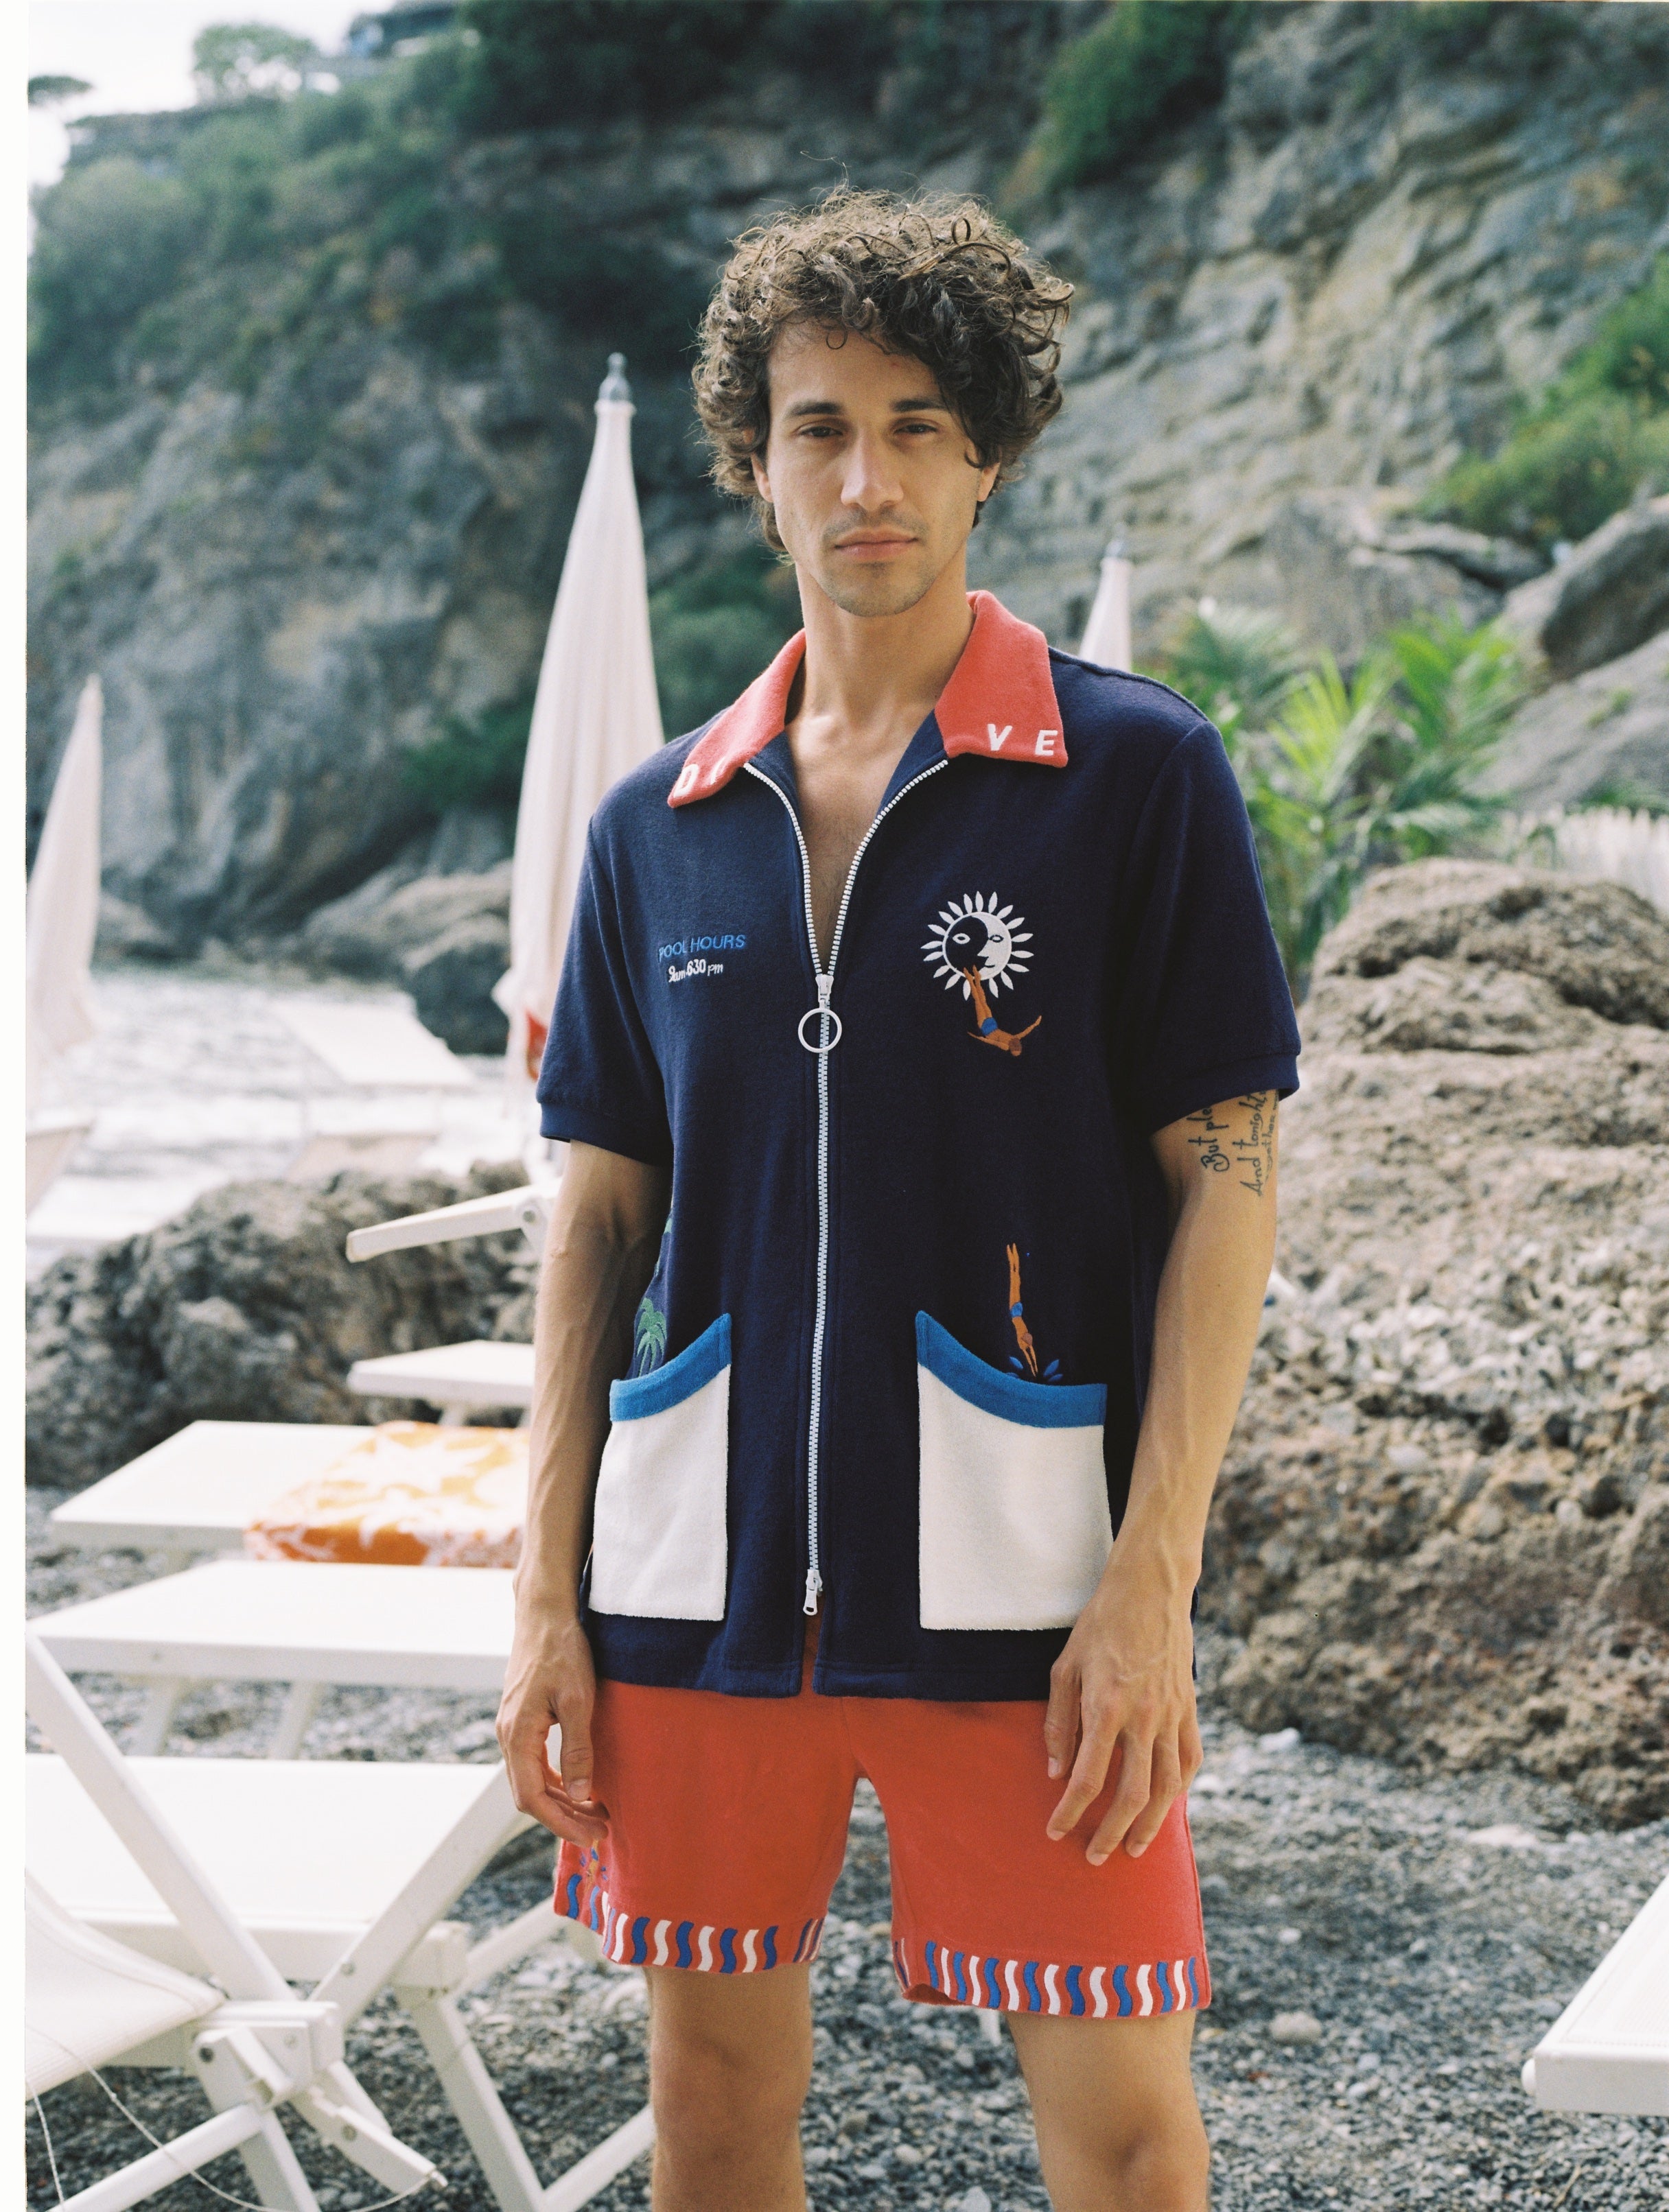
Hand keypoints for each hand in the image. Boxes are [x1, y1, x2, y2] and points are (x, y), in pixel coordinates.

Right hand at [496, 1608, 608, 1846]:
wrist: (544, 1613)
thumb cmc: (562, 1650)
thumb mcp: (578, 1700)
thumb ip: (578, 1748)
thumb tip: (582, 1793)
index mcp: (518, 1735)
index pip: (533, 1798)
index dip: (561, 1823)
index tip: (591, 1837)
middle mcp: (508, 1736)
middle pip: (530, 1795)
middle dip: (564, 1818)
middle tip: (600, 1832)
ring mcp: (513, 1728)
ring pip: (531, 1780)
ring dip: (561, 1801)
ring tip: (595, 1814)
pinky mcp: (522, 1719)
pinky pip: (534, 1763)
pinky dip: (555, 1781)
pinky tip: (578, 1785)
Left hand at [1042, 1548, 1202, 1864]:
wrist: (1150, 1591)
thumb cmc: (1099, 1626)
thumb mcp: (1065, 1667)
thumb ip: (1059, 1722)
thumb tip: (1056, 1772)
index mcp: (1106, 1706)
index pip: (1087, 1777)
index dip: (1071, 1811)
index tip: (1056, 1830)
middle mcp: (1143, 1717)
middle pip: (1132, 1794)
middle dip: (1111, 1832)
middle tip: (1094, 1857)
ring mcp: (1171, 1715)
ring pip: (1167, 1787)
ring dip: (1150, 1824)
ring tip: (1133, 1848)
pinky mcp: (1190, 1710)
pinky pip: (1189, 1761)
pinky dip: (1178, 1790)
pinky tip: (1165, 1805)